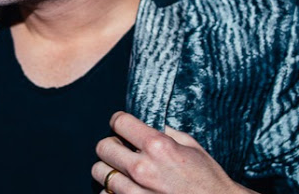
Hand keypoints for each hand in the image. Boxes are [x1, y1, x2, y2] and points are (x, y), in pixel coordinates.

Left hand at [92, 112, 257, 193]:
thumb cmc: (208, 180)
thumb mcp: (191, 146)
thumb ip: (164, 132)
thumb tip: (146, 124)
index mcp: (157, 146)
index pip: (119, 122)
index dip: (119, 121)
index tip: (121, 126)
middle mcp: (142, 169)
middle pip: (103, 147)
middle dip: (111, 145)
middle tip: (121, 148)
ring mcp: (136, 193)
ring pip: (100, 173)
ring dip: (109, 169)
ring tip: (122, 171)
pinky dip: (111, 191)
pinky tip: (125, 189)